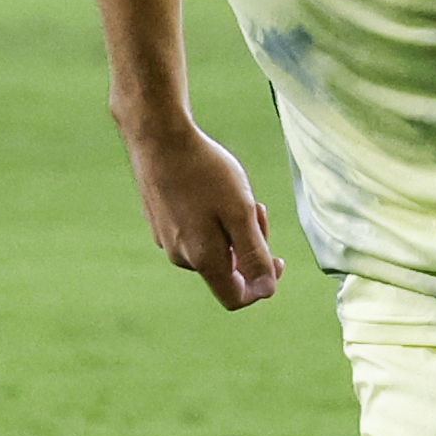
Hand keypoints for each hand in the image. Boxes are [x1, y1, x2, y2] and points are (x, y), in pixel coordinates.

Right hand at [127, 120, 278, 308]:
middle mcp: (181, 256)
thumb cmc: (204, 171)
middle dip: (249, 247)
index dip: (261, 287)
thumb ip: (255, 255)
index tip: (276, 259)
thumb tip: (267, 291)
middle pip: (226, 271)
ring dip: (231, 230)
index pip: (235, 298)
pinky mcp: (159, 222)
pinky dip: (212, 220)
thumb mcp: (241, 212)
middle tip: (257, 208)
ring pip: (211, 249)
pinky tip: (212, 190)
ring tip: (236, 194)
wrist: (158, 137)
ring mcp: (166, 239)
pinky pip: (194, 233)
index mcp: (203, 259)